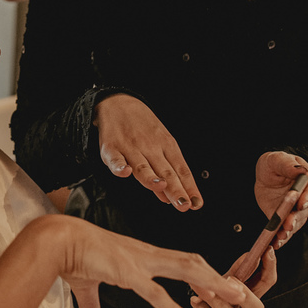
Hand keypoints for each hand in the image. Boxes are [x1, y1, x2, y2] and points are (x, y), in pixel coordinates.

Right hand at [47, 216, 244, 307]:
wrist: (56, 241)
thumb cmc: (70, 257)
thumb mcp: (86, 288)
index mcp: (140, 255)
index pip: (179, 262)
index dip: (201, 273)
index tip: (220, 285)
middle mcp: (145, 255)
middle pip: (192, 263)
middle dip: (217, 277)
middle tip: (241, 291)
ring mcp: (138, 261)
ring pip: (184, 270)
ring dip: (210, 284)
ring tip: (232, 298)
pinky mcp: (126, 271)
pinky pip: (154, 291)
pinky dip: (173, 307)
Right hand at [94, 94, 201, 211]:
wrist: (118, 102)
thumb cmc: (143, 127)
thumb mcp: (161, 142)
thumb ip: (166, 171)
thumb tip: (170, 198)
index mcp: (167, 145)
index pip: (181, 169)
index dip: (189, 187)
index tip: (196, 203)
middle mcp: (150, 147)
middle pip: (165, 171)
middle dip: (175, 189)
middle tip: (184, 205)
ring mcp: (130, 147)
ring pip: (143, 166)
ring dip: (152, 178)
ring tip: (162, 188)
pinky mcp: (110, 147)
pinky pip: (115, 159)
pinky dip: (119, 166)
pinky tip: (125, 173)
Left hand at [171, 248, 273, 307]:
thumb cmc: (211, 307)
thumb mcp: (223, 286)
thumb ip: (236, 273)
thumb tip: (248, 255)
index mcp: (248, 299)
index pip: (266, 283)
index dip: (270, 268)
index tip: (268, 251)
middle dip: (245, 293)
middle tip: (231, 280)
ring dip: (218, 300)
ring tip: (203, 289)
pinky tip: (194, 300)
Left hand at [255, 152, 307, 249]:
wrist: (266, 174)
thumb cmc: (276, 164)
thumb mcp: (278, 159)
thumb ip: (287, 164)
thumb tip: (300, 171)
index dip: (307, 198)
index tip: (300, 203)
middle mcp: (307, 198)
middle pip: (305, 210)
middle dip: (296, 218)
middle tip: (288, 224)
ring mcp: (298, 211)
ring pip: (296, 223)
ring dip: (288, 231)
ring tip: (280, 236)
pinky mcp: (287, 219)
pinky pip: (286, 230)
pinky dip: (281, 238)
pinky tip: (275, 243)